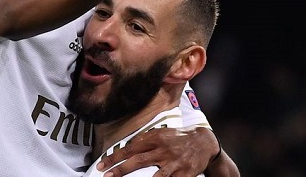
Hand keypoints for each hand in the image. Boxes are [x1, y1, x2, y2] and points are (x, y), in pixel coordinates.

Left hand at [96, 126, 218, 176]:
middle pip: (138, 160)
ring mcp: (174, 163)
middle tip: (106, 176)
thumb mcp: (161, 133)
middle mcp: (164, 150)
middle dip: (120, 169)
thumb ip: (145, 140)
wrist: (204, 141)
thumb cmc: (178, 138)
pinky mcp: (185, 174)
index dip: (115, 157)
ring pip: (156, 175)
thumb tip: (127, 146)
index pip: (131, 148)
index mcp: (156, 138)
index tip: (102, 165)